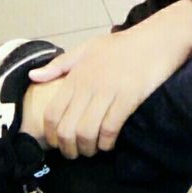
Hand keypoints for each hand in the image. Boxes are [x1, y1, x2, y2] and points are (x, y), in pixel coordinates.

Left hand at [28, 15, 189, 159]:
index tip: (59, 143)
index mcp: (76, 74)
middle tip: (77, 152)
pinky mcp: (128, 97)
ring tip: (93, 149)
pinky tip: (110, 142)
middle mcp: (89, 84)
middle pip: (67, 129)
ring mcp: (108, 91)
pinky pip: (110, 129)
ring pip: (86, 133)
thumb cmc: (123, 45)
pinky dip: (107, 142)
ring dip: (88, 149)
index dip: (52, 136)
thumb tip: (33, 77)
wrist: (158, 39)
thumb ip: (60, 65)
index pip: (52, 114)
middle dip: (69, 149)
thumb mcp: (88, 48)